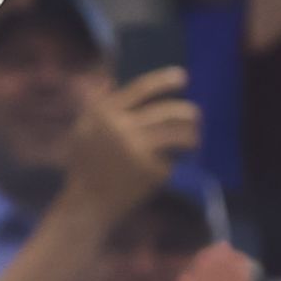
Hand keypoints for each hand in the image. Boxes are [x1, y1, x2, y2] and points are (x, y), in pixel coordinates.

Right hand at [58, 67, 204, 221]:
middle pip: (168, 111)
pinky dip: (175, 161)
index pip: (141, 88)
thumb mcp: (84, 128)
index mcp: (106, 113)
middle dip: (189, 112)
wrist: (86, 204)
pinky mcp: (151, 171)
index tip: (183, 77)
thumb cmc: (85, 165)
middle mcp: (123, 128)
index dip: (165, 80)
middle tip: (197, 116)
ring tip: (194, 139)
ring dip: (192, 134)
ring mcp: (139, 150)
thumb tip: (110, 78)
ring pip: (178, 133)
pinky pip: (172, 159)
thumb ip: (99, 104)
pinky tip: (171, 164)